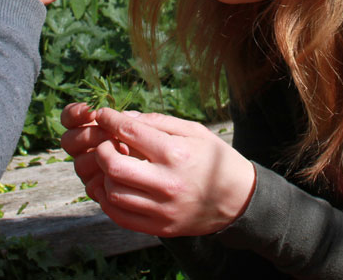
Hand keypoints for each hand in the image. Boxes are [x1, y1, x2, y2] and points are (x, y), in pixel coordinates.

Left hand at [61, 105, 256, 237]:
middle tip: (105, 143)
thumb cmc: (216, 159)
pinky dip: (108, 201)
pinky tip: (111, 187)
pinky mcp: (161, 227)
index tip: (102, 115)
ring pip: (114, 193)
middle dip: (101, 150)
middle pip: (114, 166)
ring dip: (105, 176)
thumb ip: (158, 122)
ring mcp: (163, 209)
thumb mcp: (194, 131)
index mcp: (176, 154)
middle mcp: (167, 183)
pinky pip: (121, 217)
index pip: (130, 133)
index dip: (110, 120)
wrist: (240, 199)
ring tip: (112, 166)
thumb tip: (125, 117)